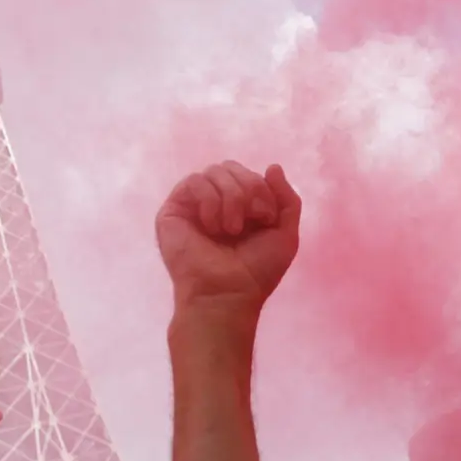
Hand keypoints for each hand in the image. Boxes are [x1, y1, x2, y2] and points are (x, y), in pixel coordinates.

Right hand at [155, 161, 301, 314]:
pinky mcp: (172, 211)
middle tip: (249, 221)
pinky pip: (194, 181)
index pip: (248, 174)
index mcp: (238, 208)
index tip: (266, 217)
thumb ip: (287, 199)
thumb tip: (273, 166)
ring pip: (214, 171)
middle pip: (231, 167)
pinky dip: (210, 200)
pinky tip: (213, 226)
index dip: (262, 188)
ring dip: (231, 198)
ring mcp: (193, 207)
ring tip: (230, 229)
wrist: (228, 294)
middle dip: (248, 188)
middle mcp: (214, 204)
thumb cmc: (255, 273)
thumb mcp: (285, 235)